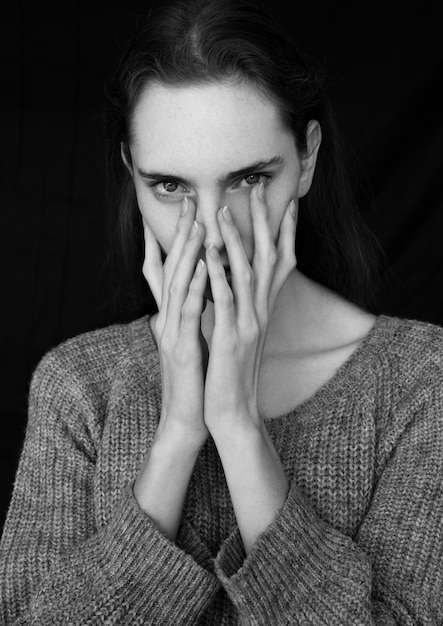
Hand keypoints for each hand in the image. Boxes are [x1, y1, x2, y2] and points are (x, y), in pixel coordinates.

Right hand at [142, 198, 208, 447]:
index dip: (167, 239)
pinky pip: (189, 312)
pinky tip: (202, 267)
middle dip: (179, 234)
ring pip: (177, 284)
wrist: (186, 417)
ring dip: (186, 253)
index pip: (165, 271)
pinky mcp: (181, 348)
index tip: (181, 211)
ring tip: (197, 223)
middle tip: (189, 202)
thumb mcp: (187, 340)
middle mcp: (167, 317)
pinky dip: (195, 287)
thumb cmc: (191, 378)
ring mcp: (171, 331)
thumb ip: (184, 317)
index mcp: (171, 315)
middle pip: (170, 268)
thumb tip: (185, 299)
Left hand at [204, 183, 296, 434]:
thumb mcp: (238, 336)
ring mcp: (248, 324)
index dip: (284, 233)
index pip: (278, 264)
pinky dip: (218, 273)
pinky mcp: (231, 338)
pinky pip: (225, 299)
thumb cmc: (231, 373)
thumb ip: (239, 310)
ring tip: (224, 210)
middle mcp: (260, 312)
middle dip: (264, 223)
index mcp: (261, 311)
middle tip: (260, 190)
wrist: (233, 412)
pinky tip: (209, 252)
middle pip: (267, 259)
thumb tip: (232, 287)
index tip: (287, 204)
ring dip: (235, 239)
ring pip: (245, 273)